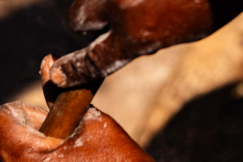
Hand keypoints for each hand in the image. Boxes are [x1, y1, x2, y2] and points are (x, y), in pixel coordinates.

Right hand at [49, 0, 242, 86]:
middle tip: (119, 15)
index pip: (91, 59)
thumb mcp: (186, 31)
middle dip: (91, 19)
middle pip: (78, 17)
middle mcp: (121, 6)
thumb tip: (125, 39)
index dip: (72, 70)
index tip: (56, 74)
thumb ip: (146, 38)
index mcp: (137, 33)